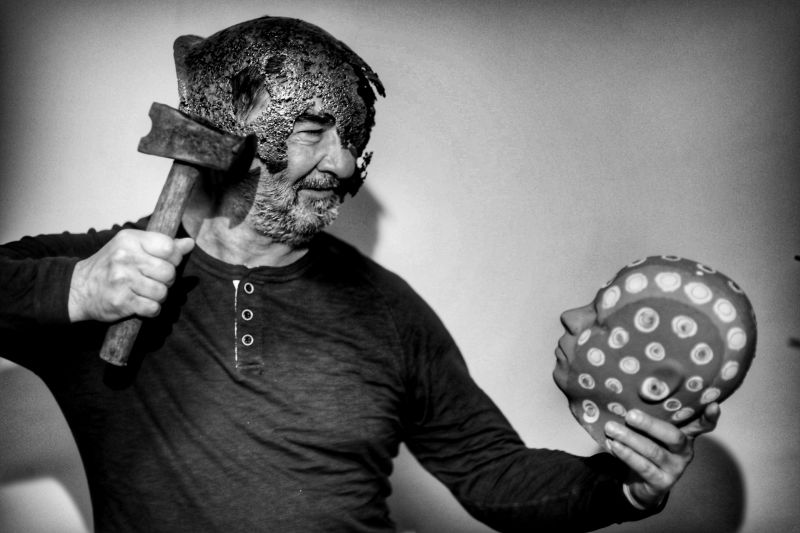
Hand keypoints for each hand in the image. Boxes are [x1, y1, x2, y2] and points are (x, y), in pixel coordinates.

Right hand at [68, 230, 194, 322]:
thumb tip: (189, 243)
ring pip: (162, 292)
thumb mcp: (133, 247)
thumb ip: (162, 245)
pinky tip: (141, 303)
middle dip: (167, 280)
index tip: (165, 263)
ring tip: (145, 292)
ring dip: (158, 296)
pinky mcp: (121, 301)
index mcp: (130, 239)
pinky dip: (151, 309)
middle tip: (153, 280)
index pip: (169, 248)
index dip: (174, 259)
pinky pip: (153, 308)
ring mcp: (122, 280)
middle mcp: (125, 258)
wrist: (78, 288)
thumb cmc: (110, 265)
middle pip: (169, 272)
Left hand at [604, 403, 719, 508]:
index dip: (709, 417)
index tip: (713, 405)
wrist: (641, 483)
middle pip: (673, 436)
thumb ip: (651, 418)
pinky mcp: (662, 482)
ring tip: (611, 428)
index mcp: (685, 435)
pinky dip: (625, 454)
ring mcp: (675, 468)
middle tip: (630, 415)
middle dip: (650, 424)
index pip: (702, 425)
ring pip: (653, 451)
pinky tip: (613, 445)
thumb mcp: (652, 433)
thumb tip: (627, 394)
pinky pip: (643, 466)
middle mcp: (684, 451)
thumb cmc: (647, 447)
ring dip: (629, 438)